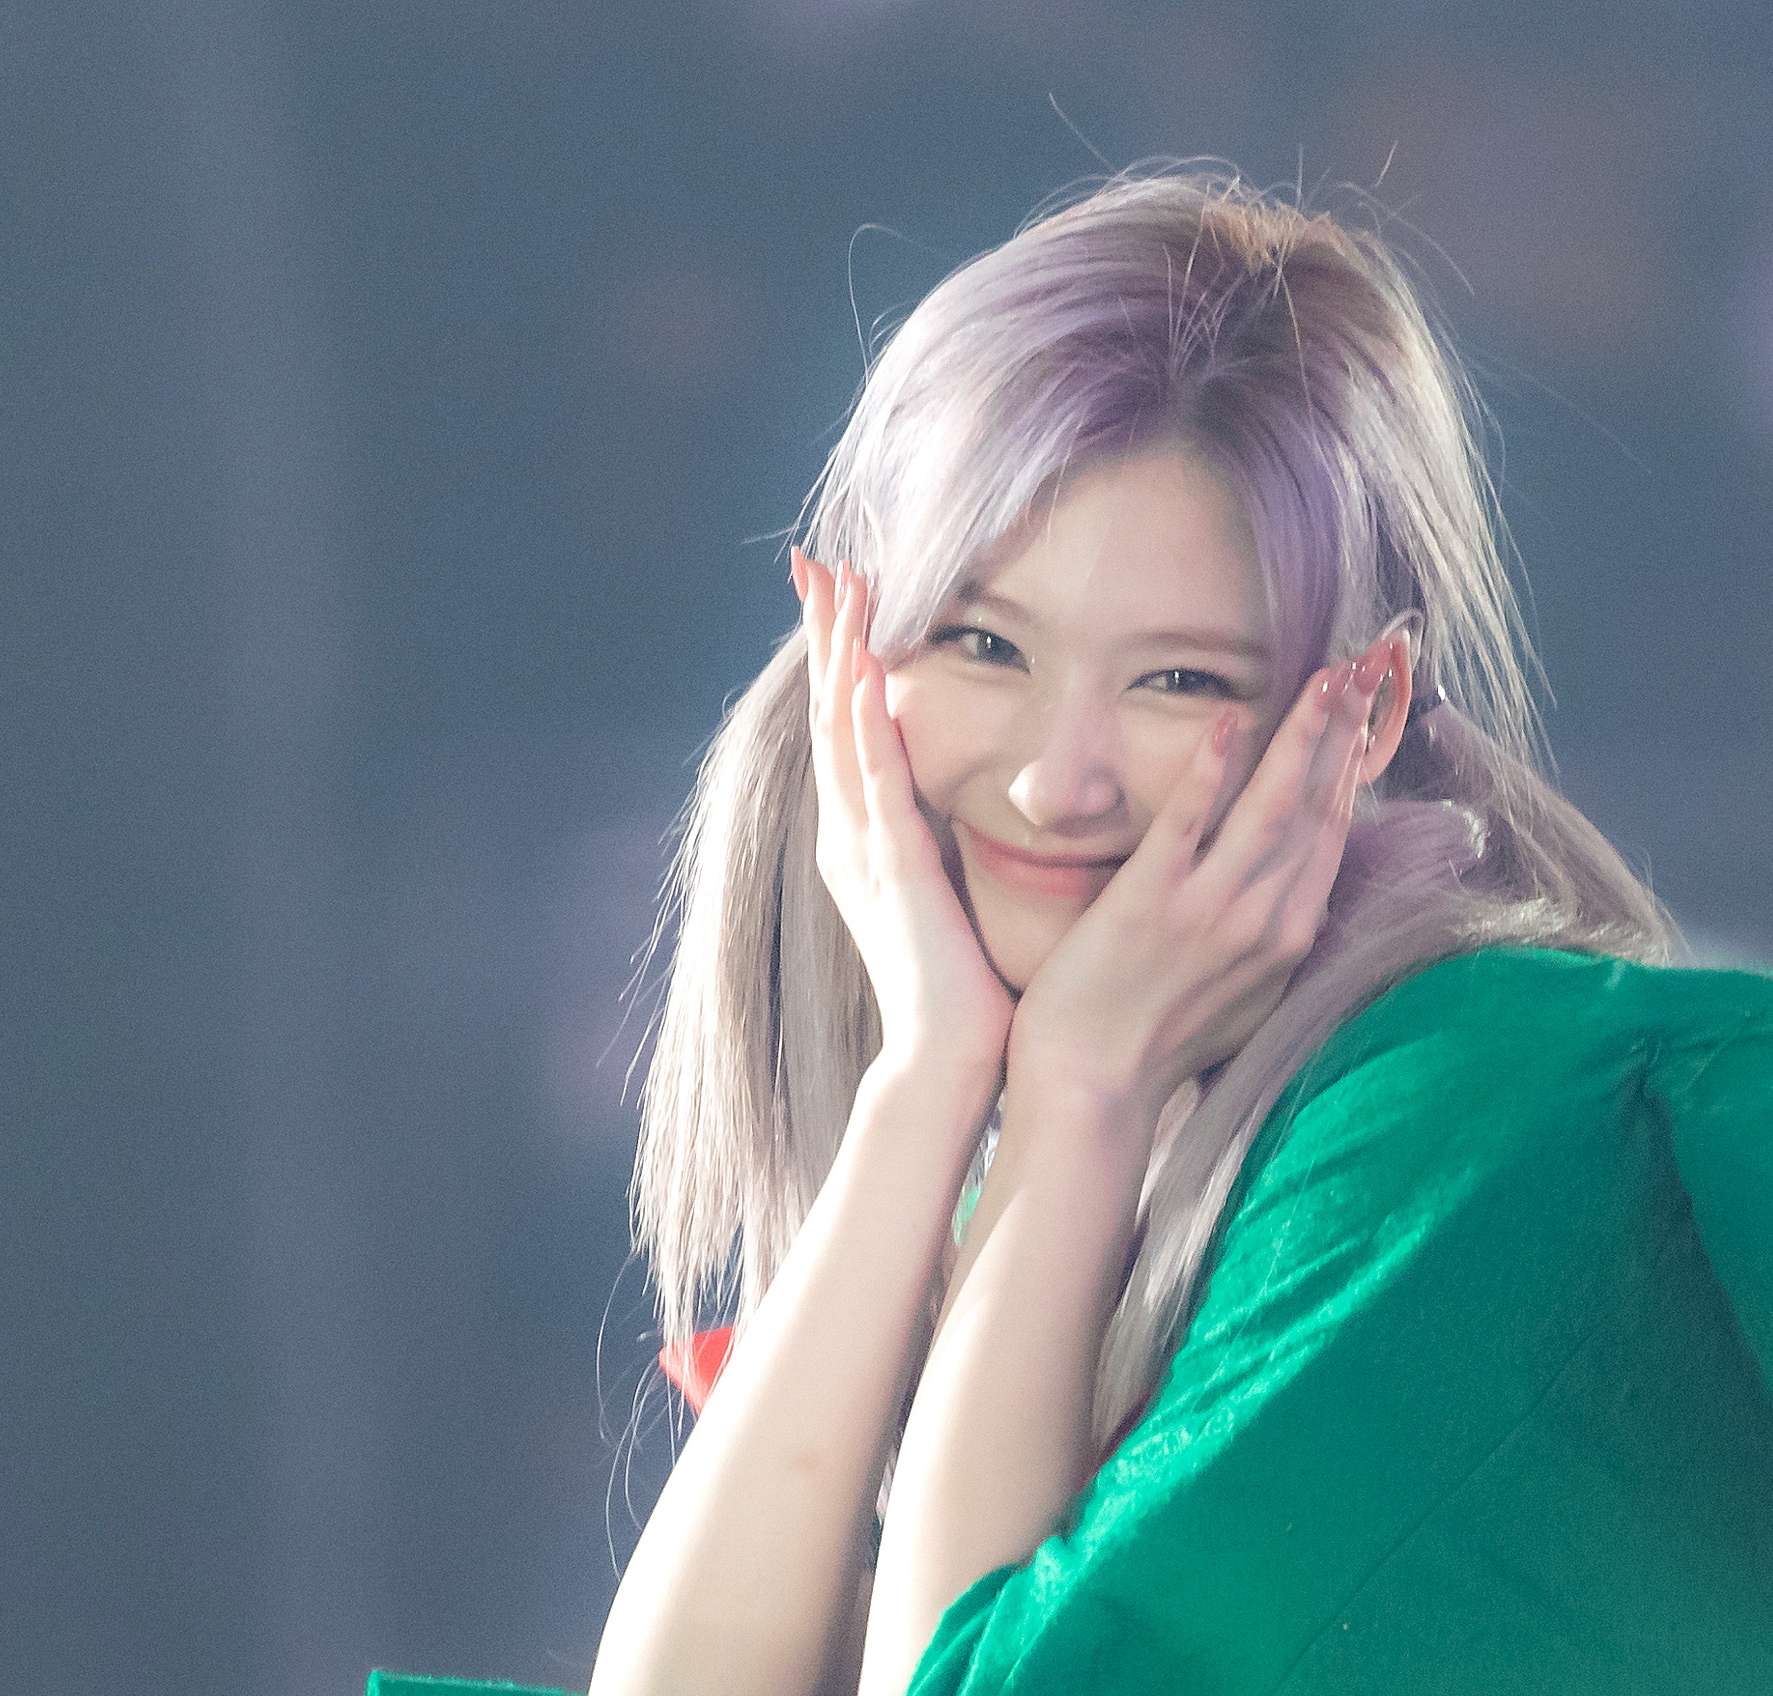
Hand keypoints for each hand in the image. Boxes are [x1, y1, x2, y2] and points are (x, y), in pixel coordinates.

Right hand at [797, 548, 1010, 1086]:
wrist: (949, 1056)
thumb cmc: (958, 985)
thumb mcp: (942, 892)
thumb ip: (935, 843)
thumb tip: (952, 803)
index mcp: (862, 839)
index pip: (845, 727)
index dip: (838, 656)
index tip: (836, 593)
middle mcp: (851, 835)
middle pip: (829, 713)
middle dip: (823, 635)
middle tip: (813, 561)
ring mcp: (866, 850)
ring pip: (843, 732)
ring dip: (841, 655)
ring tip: (837, 588)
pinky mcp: (895, 868)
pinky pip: (878, 784)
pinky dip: (869, 726)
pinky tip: (868, 673)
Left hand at [1003, 642, 1401, 1122]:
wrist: (1096, 1090)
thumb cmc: (1159, 1044)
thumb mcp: (1245, 994)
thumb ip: (1271, 936)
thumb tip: (1294, 898)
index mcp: (1288, 936)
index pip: (1334, 830)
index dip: (1353, 763)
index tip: (1368, 709)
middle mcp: (1265, 918)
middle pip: (1319, 806)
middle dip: (1347, 729)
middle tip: (1370, 662)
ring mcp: (1210, 910)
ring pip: (1274, 806)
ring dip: (1305, 734)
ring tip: (1330, 675)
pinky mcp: (1150, 903)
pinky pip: (1189, 825)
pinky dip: (1213, 773)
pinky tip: (1228, 722)